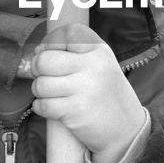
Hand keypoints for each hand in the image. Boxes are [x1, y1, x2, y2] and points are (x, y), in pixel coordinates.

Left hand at [30, 22, 146, 162]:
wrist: (126, 130)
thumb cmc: (107, 95)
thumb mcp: (101, 65)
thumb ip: (76, 53)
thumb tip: (38, 52)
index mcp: (100, 51)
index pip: (67, 33)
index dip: (51, 41)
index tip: (49, 51)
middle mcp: (93, 66)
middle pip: (45, 60)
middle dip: (37, 69)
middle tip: (45, 76)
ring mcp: (84, 89)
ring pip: (40, 84)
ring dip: (40, 91)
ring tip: (53, 94)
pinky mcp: (75, 111)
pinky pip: (42, 104)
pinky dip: (41, 107)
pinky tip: (53, 107)